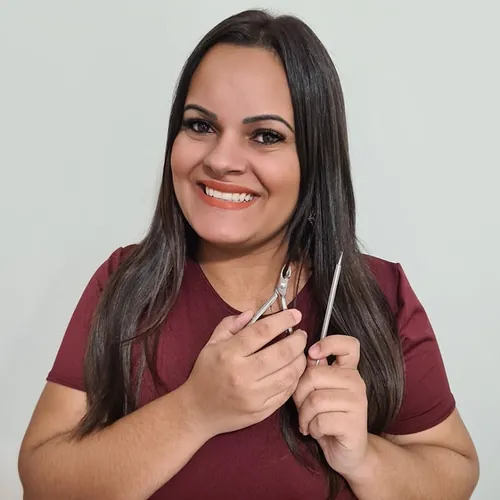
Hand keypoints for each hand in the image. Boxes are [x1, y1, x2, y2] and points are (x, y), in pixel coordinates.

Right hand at [184, 309, 307, 437]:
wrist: (198, 411)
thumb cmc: (205, 374)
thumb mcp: (211, 344)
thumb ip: (230, 325)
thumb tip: (252, 312)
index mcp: (229, 354)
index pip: (262, 331)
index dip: (283, 320)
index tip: (295, 314)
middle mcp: (242, 374)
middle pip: (282, 352)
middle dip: (298, 340)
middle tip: (301, 335)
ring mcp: (253, 396)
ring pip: (289, 374)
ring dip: (300, 359)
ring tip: (299, 352)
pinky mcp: (261, 411)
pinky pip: (287, 392)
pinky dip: (295, 378)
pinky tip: (293, 370)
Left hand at [293, 335, 368, 476]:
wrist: (347, 453)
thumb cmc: (327, 417)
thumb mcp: (318, 392)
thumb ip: (313, 373)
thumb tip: (305, 357)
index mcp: (348, 370)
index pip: (349, 344)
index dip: (328, 342)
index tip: (312, 353)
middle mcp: (356, 382)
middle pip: (314, 374)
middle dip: (299, 394)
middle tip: (302, 407)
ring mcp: (358, 402)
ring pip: (315, 399)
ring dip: (304, 415)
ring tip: (308, 422)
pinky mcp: (355, 424)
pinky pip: (320, 420)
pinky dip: (312, 428)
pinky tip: (316, 432)